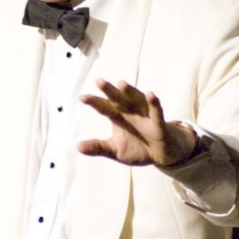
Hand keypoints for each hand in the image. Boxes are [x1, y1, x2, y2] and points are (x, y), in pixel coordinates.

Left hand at [77, 79, 196, 166]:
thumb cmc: (137, 148)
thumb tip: (77, 147)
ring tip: (121, 84)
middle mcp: (130, 112)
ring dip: (130, 92)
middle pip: (119, 99)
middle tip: (99, 81)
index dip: (95, 102)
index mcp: (118, 117)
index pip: (104, 108)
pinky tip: (150, 94)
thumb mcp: (115, 150)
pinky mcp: (158, 124)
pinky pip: (156, 112)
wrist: (160, 156)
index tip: (82, 97)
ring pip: (137, 100)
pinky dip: (154, 104)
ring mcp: (145, 116)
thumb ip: (98, 147)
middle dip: (109, 91)